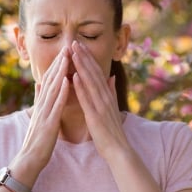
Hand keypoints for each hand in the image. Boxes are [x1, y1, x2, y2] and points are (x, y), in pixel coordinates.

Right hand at [12, 47, 69, 171]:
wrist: (29, 159)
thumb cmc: (37, 138)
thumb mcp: (38, 114)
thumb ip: (39, 98)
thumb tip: (39, 83)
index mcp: (42, 103)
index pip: (50, 80)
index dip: (57, 64)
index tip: (64, 50)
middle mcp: (42, 104)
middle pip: (51, 80)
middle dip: (59, 63)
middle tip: (66, 46)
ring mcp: (44, 113)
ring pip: (53, 88)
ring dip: (60, 72)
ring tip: (67, 57)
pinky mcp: (49, 123)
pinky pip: (56, 105)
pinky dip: (61, 92)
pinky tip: (67, 80)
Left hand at [71, 41, 130, 158]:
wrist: (118, 149)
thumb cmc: (112, 130)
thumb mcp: (112, 106)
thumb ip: (111, 90)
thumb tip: (110, 76)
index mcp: (107, 94)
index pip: (96, 72)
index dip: (88, 58)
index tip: (79, 45)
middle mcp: (105, 96)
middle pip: (93, 72)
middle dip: (83, 56)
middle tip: (74, 42)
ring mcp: (101, 105)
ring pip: (90, 81)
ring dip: (81, 66)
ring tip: (73, 52)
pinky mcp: (95, 115)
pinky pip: (87, 99)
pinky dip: (81, 86)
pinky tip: (74, 76)